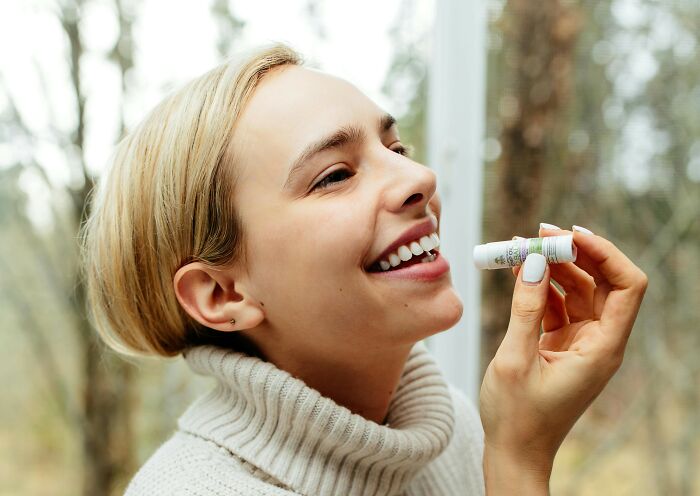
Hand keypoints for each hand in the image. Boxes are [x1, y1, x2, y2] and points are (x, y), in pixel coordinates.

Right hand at [479, 226, 647, 493]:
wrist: (513, 451)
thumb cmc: (516, 416)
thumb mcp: (516, 359)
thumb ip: (526, 308)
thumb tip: (534, 260)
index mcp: (602, 349)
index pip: (628, 286)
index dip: (606, 254)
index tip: (570, 236)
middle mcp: (599, 341)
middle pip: (602, 281)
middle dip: (574, 253)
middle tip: (539, 234)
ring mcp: (581, 340)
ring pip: (578, 288)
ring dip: (553, 266)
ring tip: (522, 247)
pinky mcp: (562, 342)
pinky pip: (557, 303)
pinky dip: (541, 286)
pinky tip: (520, 271)